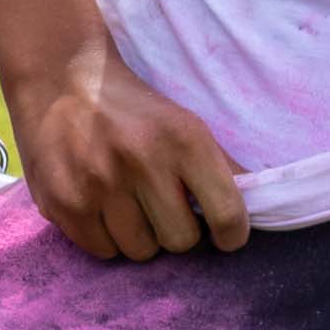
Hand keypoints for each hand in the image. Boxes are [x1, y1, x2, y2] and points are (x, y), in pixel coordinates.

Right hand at [0, 27, 246, 260]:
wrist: (60, 79)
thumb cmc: (134, 111)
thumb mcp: (187, 125)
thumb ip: (225, 169)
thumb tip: (269, 208)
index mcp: (182, 140)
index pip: (228, 216)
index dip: (231, 235)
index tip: (222, 234)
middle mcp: (140, 160)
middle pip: (181, 241)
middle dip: (175, 230)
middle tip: (159, 206)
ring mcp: (97, 182)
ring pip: (140, 251)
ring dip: (138, 236)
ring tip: (125, 204)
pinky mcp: (62, 201)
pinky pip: (100, 250)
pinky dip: (104, 237)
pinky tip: (97, 206)